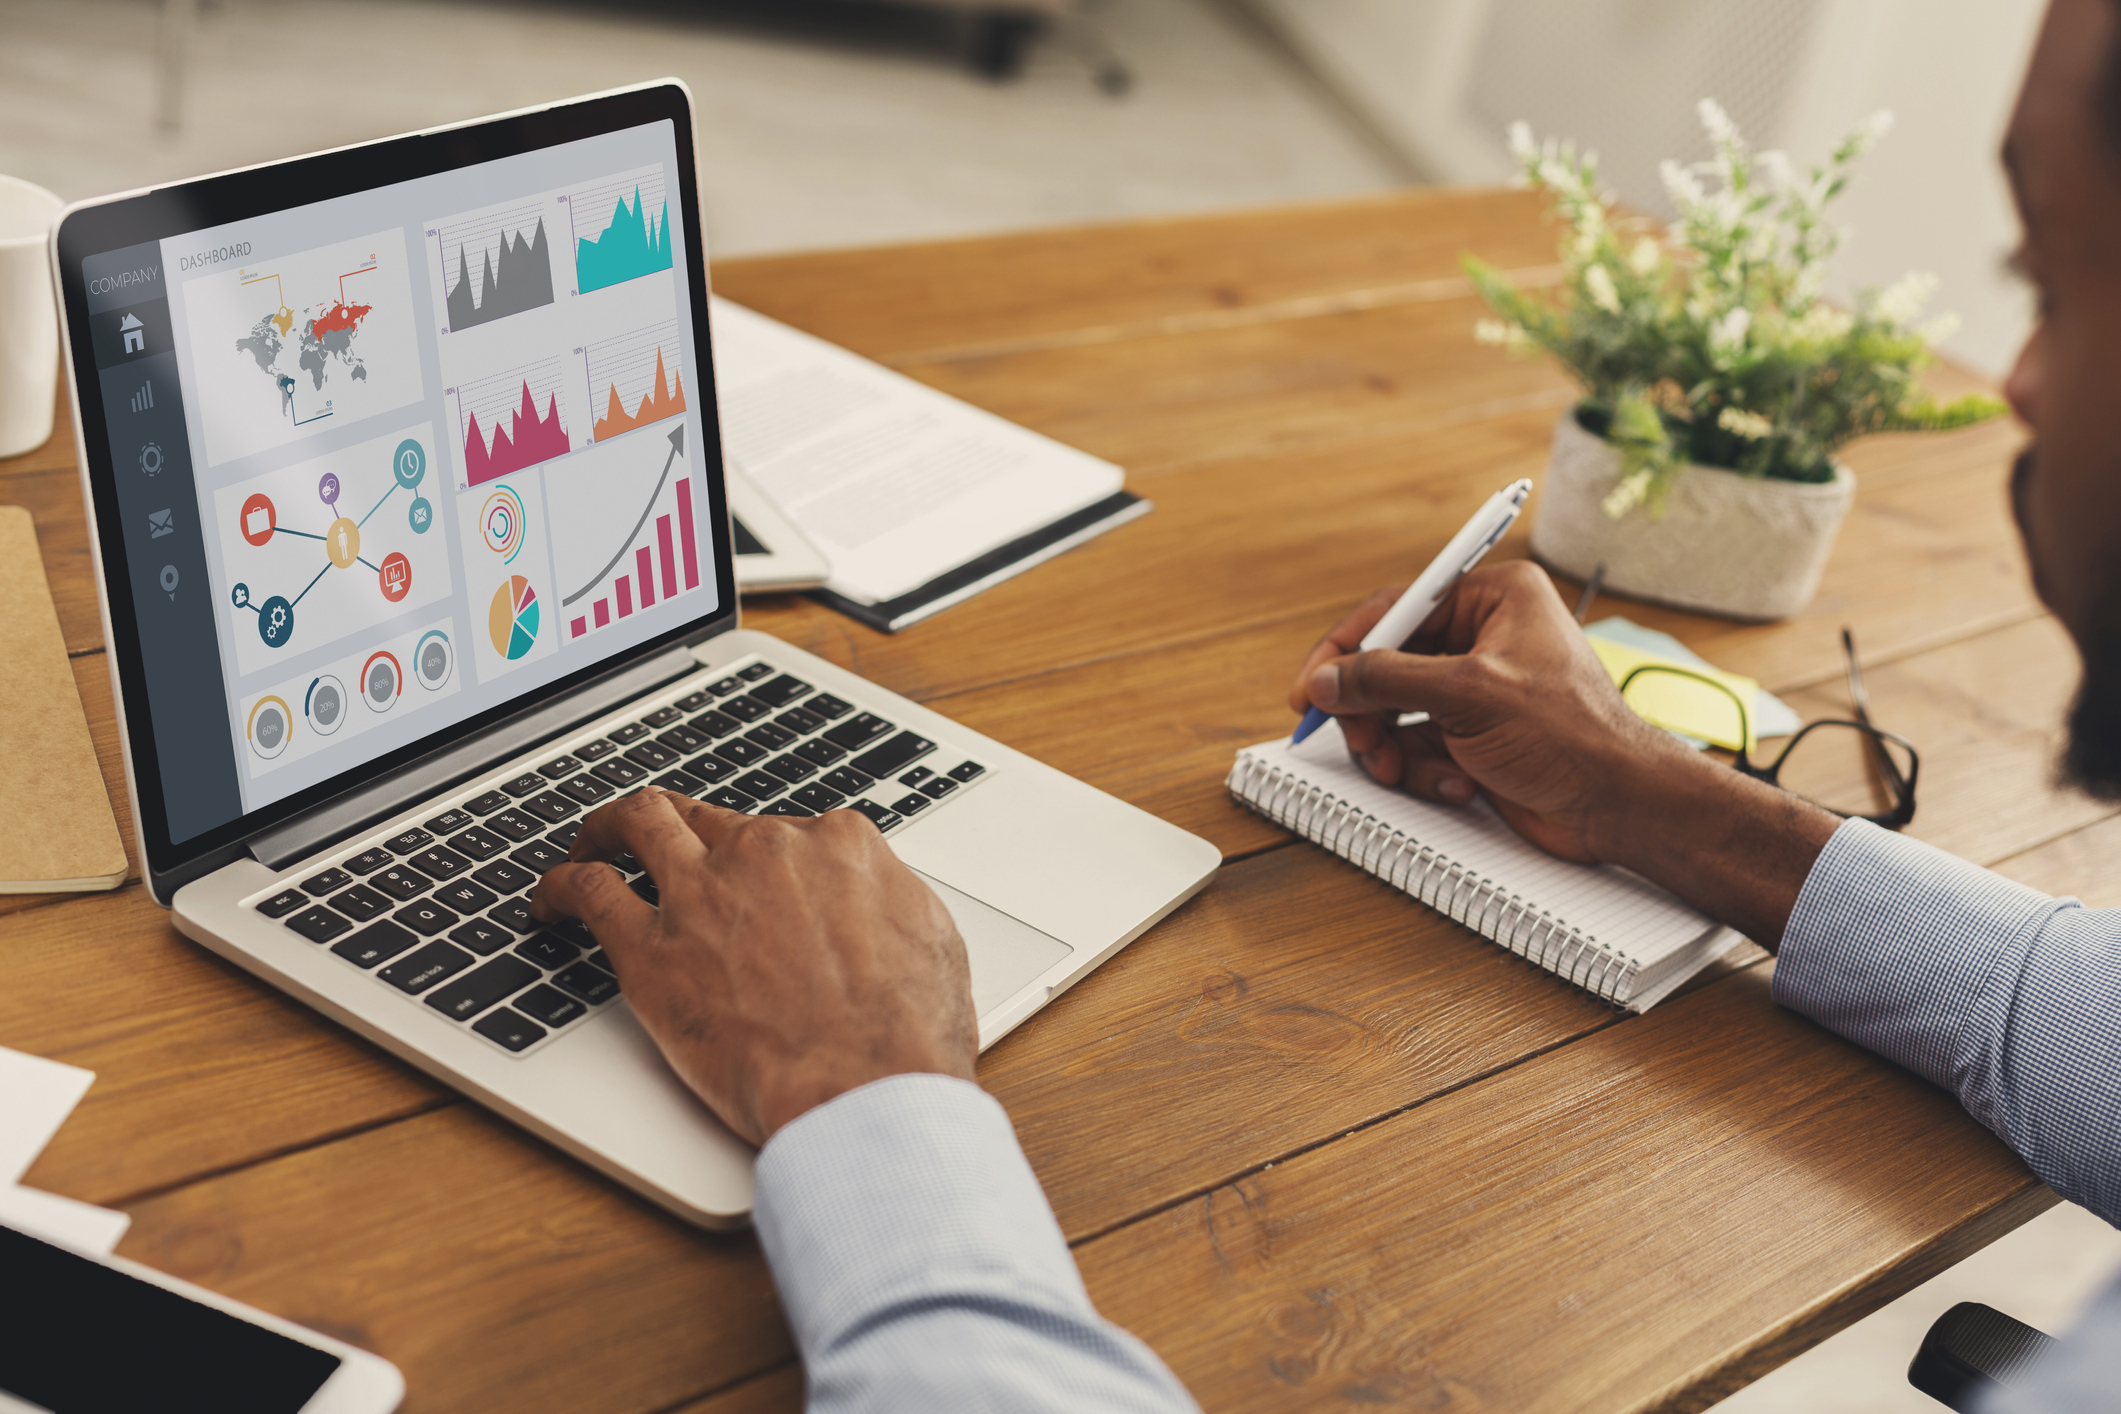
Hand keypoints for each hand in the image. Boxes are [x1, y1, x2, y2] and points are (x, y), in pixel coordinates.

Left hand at [530, 790, 977, 1144]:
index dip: (772, 862)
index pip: (793, 832)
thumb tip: (880, 908)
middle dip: (688, 828)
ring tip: (592, 840)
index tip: (761, 886)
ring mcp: (704, 892)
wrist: (867, 1091)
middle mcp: (767, 851)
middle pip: (712, 818)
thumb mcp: (934, 945)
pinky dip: (560, 886)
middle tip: (665, 847)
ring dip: (610, 825)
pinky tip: (549, 902)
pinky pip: (587, 893)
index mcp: (841, 845)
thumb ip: (892, 906)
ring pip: (641, 822)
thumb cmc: (910, 1038)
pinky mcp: (650, 950)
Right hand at [1287, 560, 1689, 860]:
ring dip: (1396, 748)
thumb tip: (1329, 678)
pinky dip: (1425, 769)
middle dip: (1372, 711)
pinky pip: (1419, 744)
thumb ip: (1388, 680)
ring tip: (1406, 771)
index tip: (1312, 683)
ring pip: (1397, 711)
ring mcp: (1478, 689)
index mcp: (1495, 598)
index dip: (1347, 647)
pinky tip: (1457, 784)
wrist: (1618, 806)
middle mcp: (1485, 636)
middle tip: (1361, 741)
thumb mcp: (1469, 695)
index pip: (1397, 607)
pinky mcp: (1475, 734)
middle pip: (1389, 663)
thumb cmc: (1573, 737)